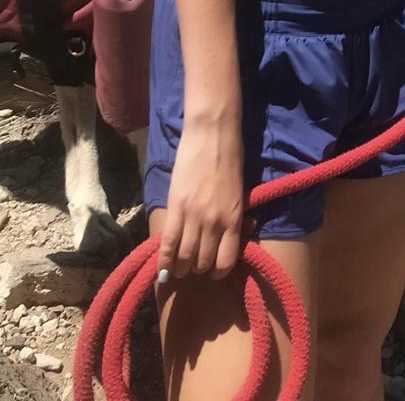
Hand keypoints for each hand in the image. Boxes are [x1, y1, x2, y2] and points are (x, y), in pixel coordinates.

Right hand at [157, 119, 244, 280]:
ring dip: (180, 267)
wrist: (212, 135)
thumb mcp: (240, 191)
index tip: (213, 269)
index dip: (218, 271)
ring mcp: (194, 217)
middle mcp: (215, 223)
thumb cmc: (230, 158)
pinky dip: (163, 261)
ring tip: (178, 267)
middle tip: (193, 265)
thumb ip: (236, 216)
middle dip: (197, 268)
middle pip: (203, 262)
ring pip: (184, 257)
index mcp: (234, 219)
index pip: (226, 261)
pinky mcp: (176, 208)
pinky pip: (167, 244)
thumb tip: (239, 234)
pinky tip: (162, 269)